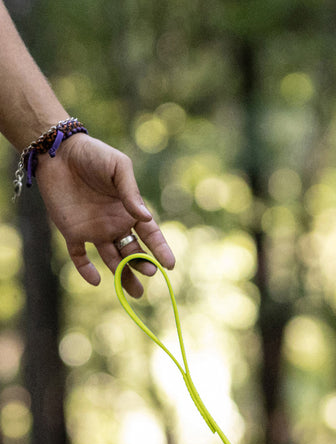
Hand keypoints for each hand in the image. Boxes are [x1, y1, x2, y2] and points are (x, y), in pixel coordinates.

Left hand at [33, 132, 175, 297]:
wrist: (57, 151)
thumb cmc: (93, 154)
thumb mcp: (118, 167)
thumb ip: (131, 192)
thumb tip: (146, 219)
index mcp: (130, 211)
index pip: (151, 235)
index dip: (161, 250)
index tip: (169, 265)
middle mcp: (115, 224)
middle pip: (133, 252)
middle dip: (142, 266)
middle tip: (148, 274)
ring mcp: (94, 229)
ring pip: (112, 259)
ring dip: (123, 275)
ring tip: (134, 292)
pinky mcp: (71, 231)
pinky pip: (80, 255)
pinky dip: (86, 269)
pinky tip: (96, 280)